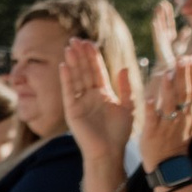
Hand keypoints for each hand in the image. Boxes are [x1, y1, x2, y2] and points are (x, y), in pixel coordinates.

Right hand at [60, 36, 136, 158]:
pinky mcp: (72, 111)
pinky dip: (66, 79)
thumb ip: (125, 87)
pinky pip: (68, 92)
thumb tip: (125, 68)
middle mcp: (89, 95)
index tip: (89, 42)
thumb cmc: (119, 133)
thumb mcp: (127, 107)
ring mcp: (79, 102)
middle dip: (80, 55)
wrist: (110, 152)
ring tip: (69, 47)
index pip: (97, 70)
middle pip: (84, 70)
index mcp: (103, 93)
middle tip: (76, 39)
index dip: (93, 56)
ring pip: (76, 78)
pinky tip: (64, 66)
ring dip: (72, 63)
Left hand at [135, 46, 191, 177]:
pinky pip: (152, 120)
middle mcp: (181, 118)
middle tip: (182, 59)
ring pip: (169, 105)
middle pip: (184, 95)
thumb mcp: (191, 119)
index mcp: (190, 113)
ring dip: (168, 89)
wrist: (169, 164)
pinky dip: (150, 109)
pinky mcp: (153, 133)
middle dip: (183, 76)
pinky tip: (148, 98)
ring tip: (167, 74)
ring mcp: (167, 125)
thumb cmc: (178, 138)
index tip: (191, 58)